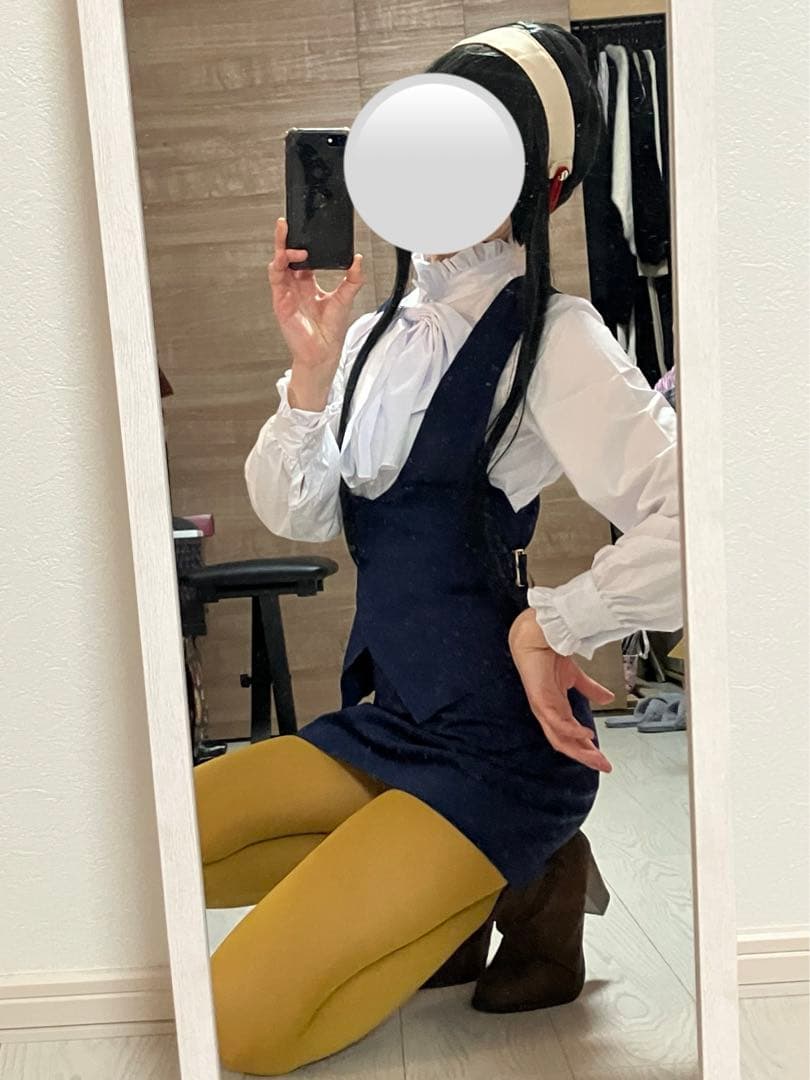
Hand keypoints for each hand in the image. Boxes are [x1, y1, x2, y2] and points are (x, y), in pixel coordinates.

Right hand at [268, 218, 364, 406]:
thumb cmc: (331, 329)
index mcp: (308, 283)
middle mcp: (295, 286)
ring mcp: (286, 293)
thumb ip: (352, 279)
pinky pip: (275, 280)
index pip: (301, 257)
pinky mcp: (280, 302)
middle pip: (286, 257)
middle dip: (284, 239)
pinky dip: (279, 267)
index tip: (304, 228)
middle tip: (286, 223)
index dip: (301, 242)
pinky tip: (286, 259)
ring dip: (281, 251)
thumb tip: (358, 260)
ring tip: (290, 242)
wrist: (323, 351)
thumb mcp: (345, 298)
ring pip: (277, 265)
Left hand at [508, 608, 614, 772]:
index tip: (603, 759)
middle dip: (585, 757)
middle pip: (566, 744)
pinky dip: (571, 731)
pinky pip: (556, 722)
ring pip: (560, 738)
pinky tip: (585, 736)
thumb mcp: (576, 677)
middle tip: (603, 766)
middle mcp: (549, 713)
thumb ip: (591, 690)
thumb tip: (608, 699)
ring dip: (579, 750)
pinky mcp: (540, 700)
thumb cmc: (549, 657)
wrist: (537, 640)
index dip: (587, 749)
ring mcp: (543, 708)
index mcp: (557, 709)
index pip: (572, 736)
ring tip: (596, 757)